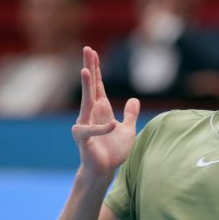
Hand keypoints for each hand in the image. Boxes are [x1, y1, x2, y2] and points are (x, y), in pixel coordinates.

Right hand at [72, 46, 139, 178]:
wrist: (104, 170)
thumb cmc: (113, 152)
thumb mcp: (128, 130)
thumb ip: (131, 115)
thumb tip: (134, 100)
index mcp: (101, 110)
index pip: (98, 85)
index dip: (96, 69)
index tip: (92, 52)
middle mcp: (91, 114)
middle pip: (91, 86)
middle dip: (89, 67)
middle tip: (87, 49)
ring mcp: (86, 125)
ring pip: (86, 102)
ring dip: (86, 87)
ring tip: (85, 71)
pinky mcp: (84, 140)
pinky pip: (91, 131)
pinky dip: (102, 128)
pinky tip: (113, 124)